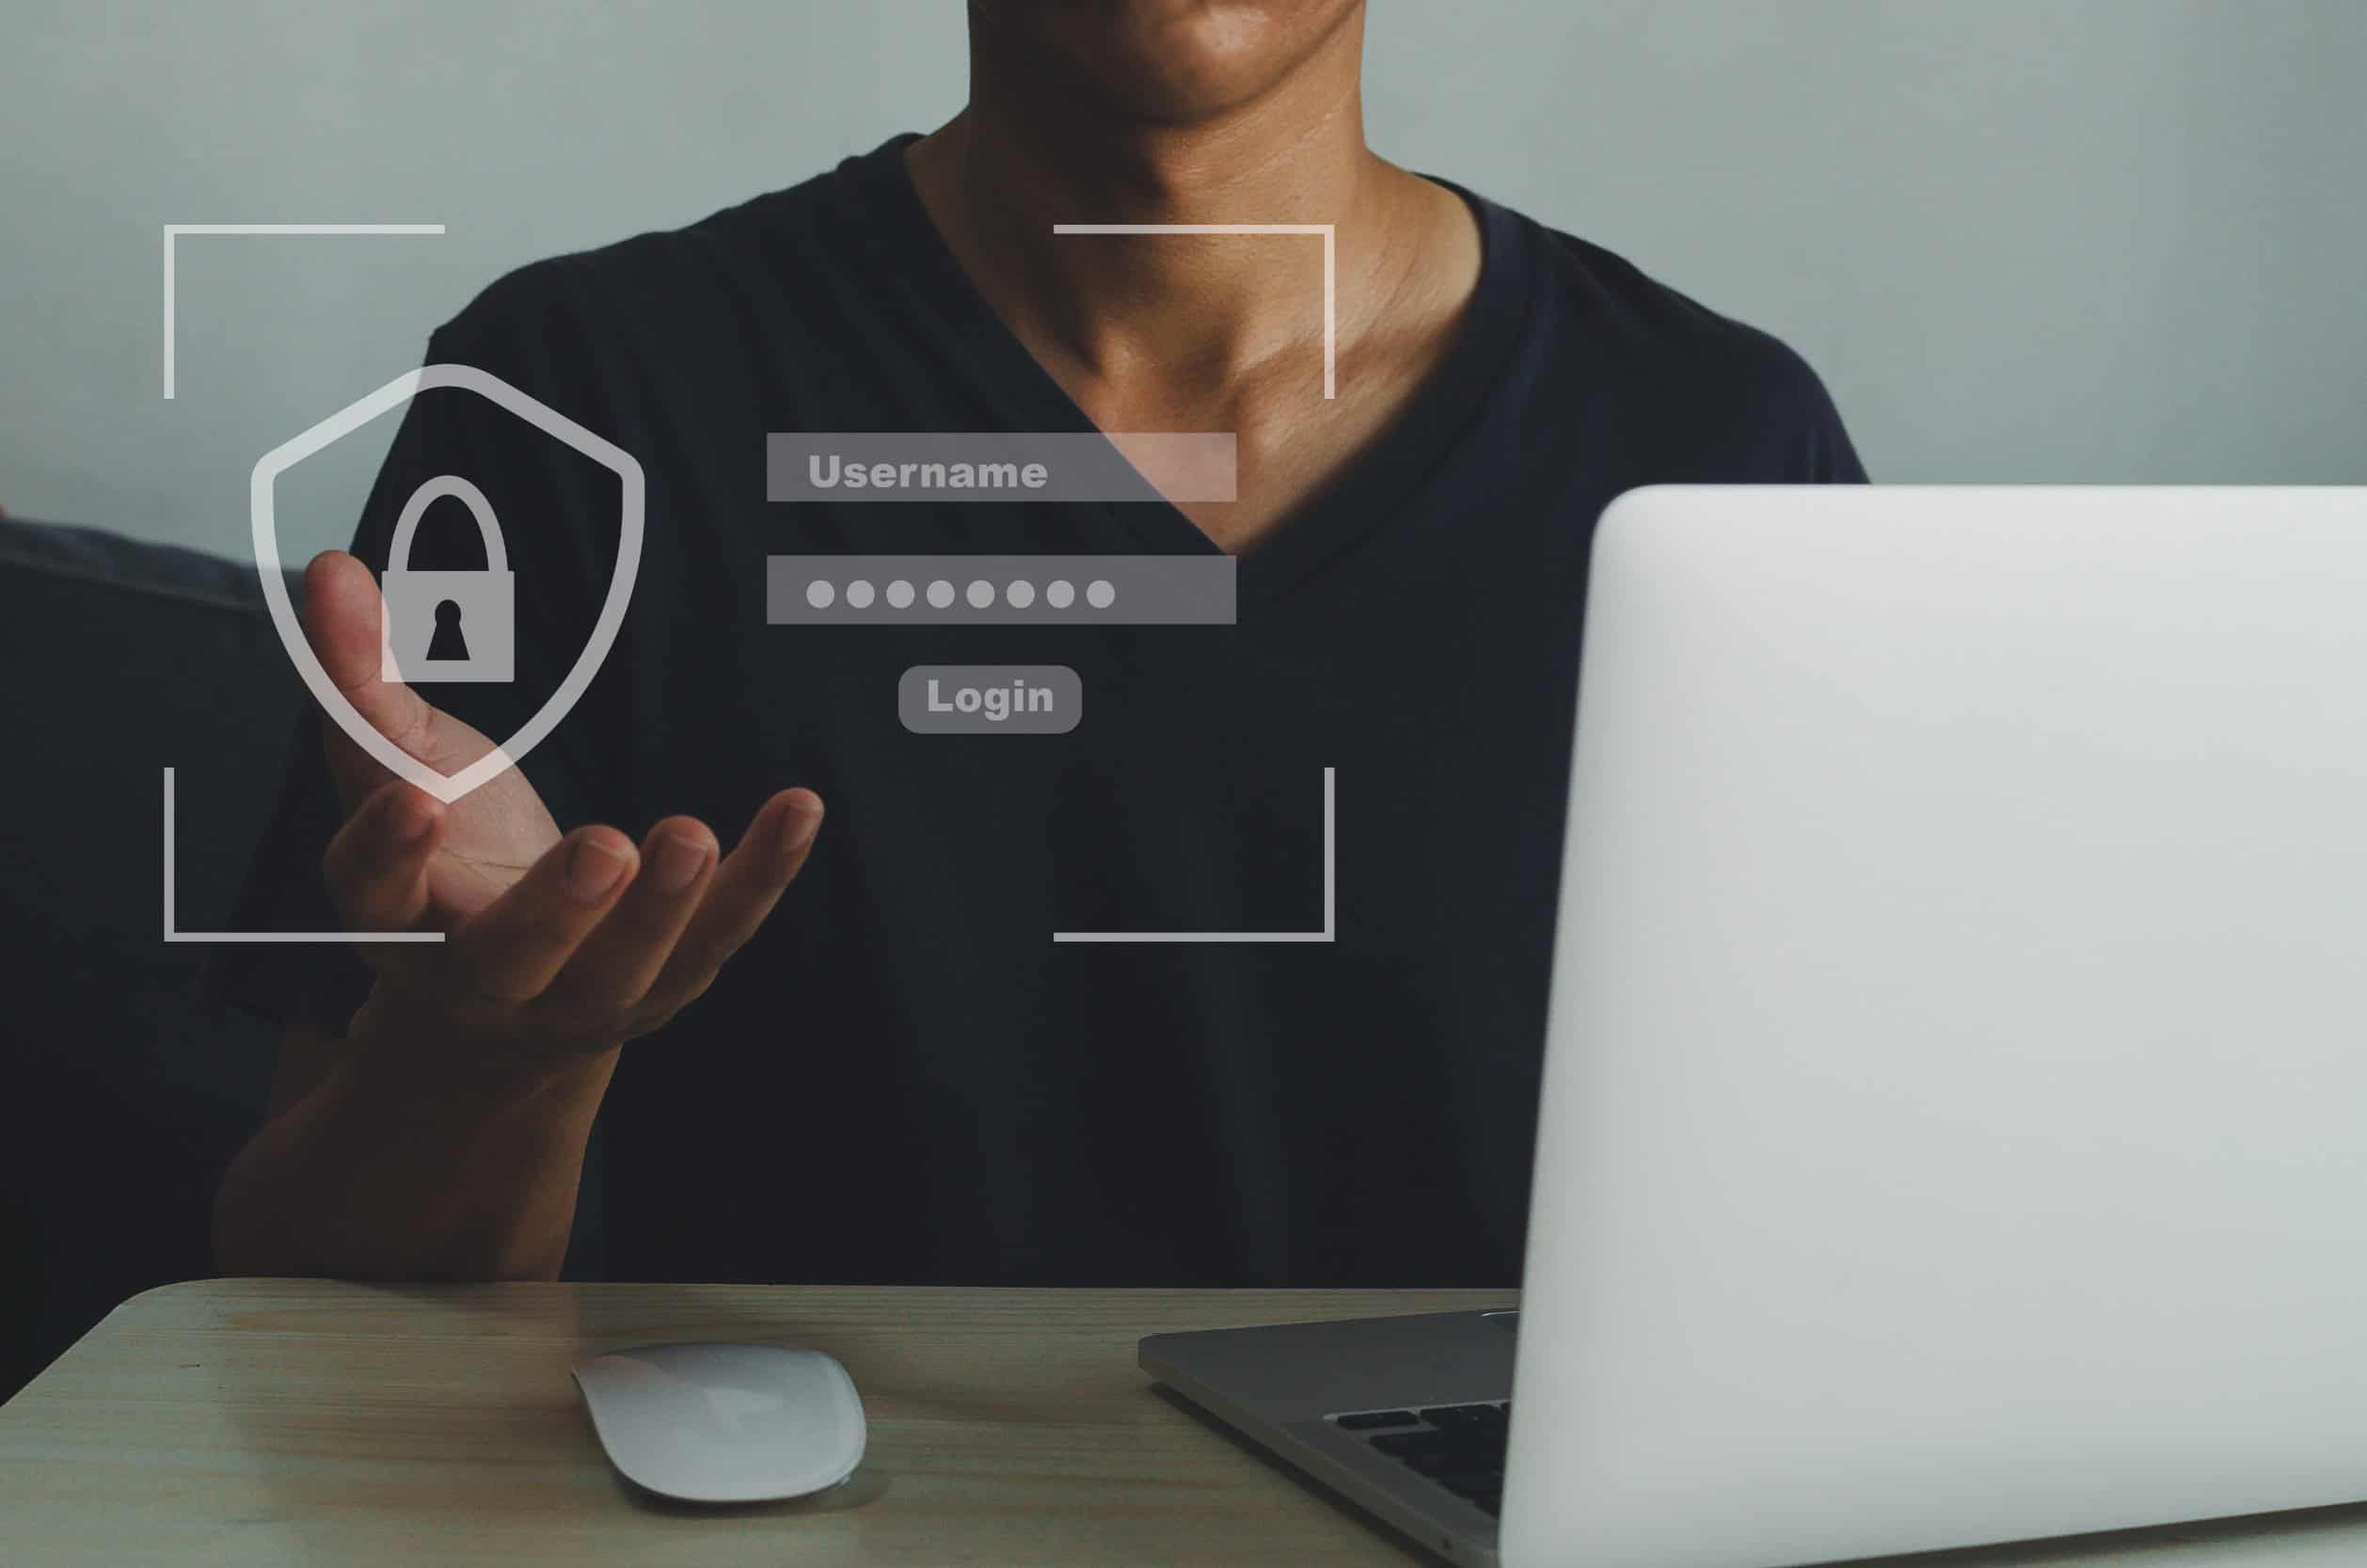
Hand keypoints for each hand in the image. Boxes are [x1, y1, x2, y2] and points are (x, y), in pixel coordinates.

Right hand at [302, 550, 822, 1070]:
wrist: (502, 1009)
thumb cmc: (445, 863)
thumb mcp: (396, 771)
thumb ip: (360, 678)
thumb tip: (330, 565)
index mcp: (401, 917)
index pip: (375, 893)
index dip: (385, 852)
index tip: (409, 800)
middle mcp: (487, 975)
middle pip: (513, 956)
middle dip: (557, 908)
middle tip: (603, 850)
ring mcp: (583, 992)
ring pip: (626, 964)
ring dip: (665, 906)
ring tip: (692, 835)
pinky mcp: (667, 982)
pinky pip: (721, 934)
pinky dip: (764, 876)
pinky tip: (799, 810)